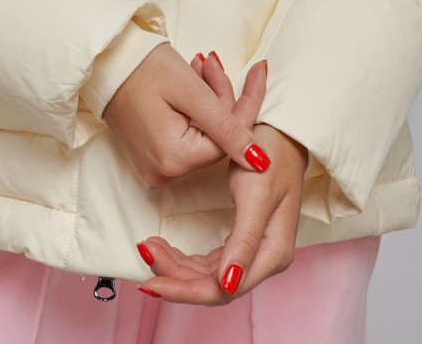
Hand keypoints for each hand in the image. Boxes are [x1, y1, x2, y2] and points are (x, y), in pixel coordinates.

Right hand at [103, 43, 271, 185]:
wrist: (106, 62)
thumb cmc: (144, 70)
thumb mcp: (192, 93)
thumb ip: (228, 129)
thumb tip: (261, 162)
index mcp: (174, 160)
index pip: (229, 140)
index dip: (242, 105)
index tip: (256, 72)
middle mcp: (163, 172)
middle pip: (215, 138)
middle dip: (221, 99)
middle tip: (210, 63)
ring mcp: (155, 167)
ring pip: (203, 136)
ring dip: (209, 102)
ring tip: (198, 68)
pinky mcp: (151, 156)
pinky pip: (186, 137)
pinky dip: (193, 112)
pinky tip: (188, 86)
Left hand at [137, 55, 307, 304]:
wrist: (279, 134)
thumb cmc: (271, 159)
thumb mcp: (257, 195)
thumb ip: (245, 241)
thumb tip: (229, 284)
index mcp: (273, 253)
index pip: (224, 290)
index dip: (185, 290)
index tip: (152, 283)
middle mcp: (265, 259)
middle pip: (213, 285)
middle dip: (175, 275)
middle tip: (144, 252)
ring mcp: (253, 251)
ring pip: (208, 275)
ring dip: (175, 266)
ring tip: (148, 245)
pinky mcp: (241, 240)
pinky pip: (209, 261)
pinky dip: (184, 258)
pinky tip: (164, 247)